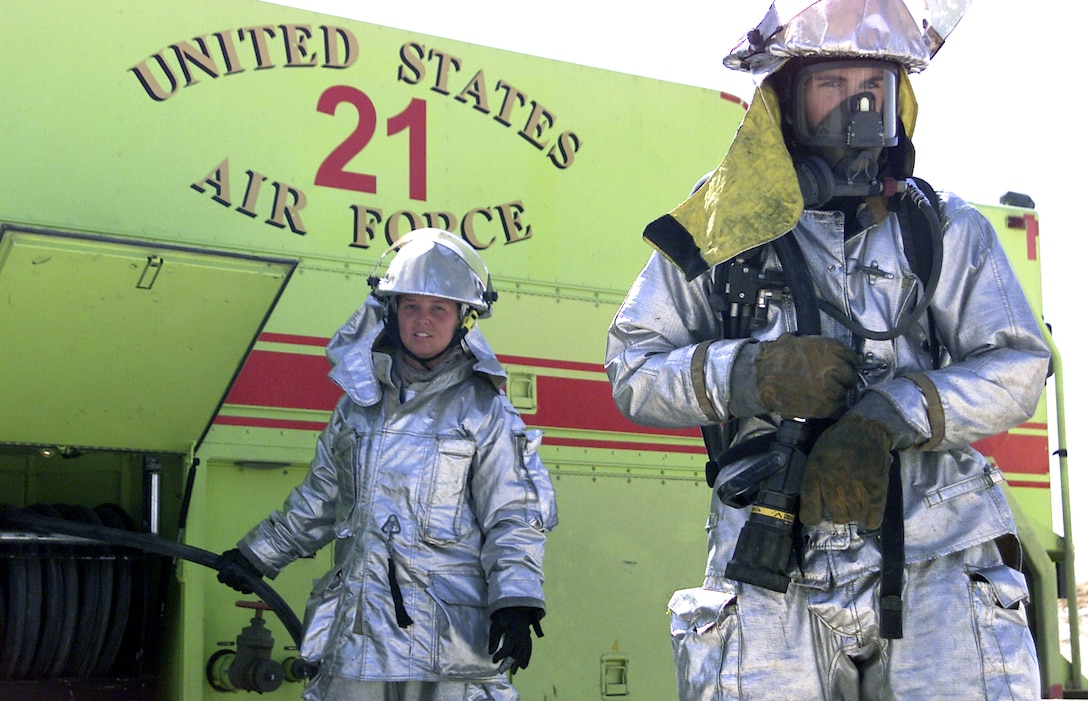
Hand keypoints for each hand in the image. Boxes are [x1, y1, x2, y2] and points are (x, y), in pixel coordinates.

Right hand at [215, 548, 262, 593]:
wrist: (259, 554)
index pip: (221, 578)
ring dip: (237, 583)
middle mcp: (234, 579)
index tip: (225, 571)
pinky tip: (246, 586)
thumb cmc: (245, 554)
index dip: (222, 577)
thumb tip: (218, 565)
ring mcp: (242, 582)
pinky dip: (245, 590)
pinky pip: (246, 591)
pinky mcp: (251, 584)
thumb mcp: (234, 553)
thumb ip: (225, 558)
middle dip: (231, 579)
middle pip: (229, 583)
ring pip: (236, 587)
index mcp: (228, 572)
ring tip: (240, 576)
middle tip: (235, 572)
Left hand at [488, 607, 543, 673]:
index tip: (494, 661)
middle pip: (517, 651)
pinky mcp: (528, 636)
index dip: (501, 655)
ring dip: (519, 662)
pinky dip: (526, 657)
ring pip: (524, 651)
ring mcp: (526, 635)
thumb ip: (494, 639)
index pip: (508, 647)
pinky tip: (523, 665)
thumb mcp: (496, 625)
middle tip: (501, 671)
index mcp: (513, 630)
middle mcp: (521, 634)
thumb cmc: (503, 616)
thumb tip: (490, 652)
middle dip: (509, 662)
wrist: (515, 606)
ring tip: (514, 671)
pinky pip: (529, 648)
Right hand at [755, 335, 858, 418]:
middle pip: (850, 377)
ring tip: (824, 394)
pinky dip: (833, 408)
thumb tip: (826, 351)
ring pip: (844, 394)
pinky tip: (824, 405)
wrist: (761, 375)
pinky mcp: (824, 407)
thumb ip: (818, 346)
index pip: (853, 358)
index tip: (846, 367)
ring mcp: (831, 388)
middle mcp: (835, 368)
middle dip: (843, 380)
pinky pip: (838, 409)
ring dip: (836, 394)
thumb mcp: (798, 340)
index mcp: (831, 350)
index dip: (849, 364)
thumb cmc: (776, 357)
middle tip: (833, 382)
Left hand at [799, 413, 892, 528]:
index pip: (810, 508)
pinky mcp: (876, 487)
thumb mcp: (816, 456)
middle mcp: (833, 479)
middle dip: (840, 512)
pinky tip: (869, 512)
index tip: (816, 517)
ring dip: (856, 512)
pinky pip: (873, 517)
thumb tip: (813, 508)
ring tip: (858, 500)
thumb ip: (813, 480)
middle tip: (844, 502)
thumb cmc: (837, 443)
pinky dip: (871, 518)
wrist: (865, 428)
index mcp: (815, 471)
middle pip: (837, 516)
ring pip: (854, 516)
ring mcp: (856, 484)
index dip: (812, 517)